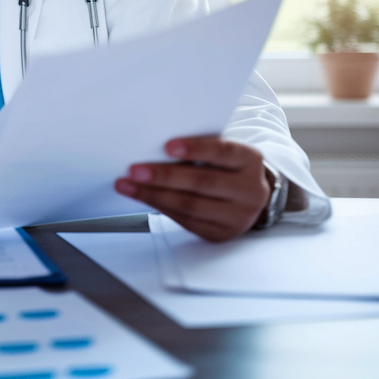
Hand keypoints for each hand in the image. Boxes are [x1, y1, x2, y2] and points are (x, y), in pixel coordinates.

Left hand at [114, 136, 270, 241]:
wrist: (247, 196)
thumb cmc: (225, 166)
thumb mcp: (221, 152)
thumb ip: (198, 149)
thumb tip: (153, 147)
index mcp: (250, 160)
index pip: (224, 151)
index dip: (196, 148)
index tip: (167, 146)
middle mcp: (251, 190)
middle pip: (203, 182)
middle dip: (164, 176)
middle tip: (134, 170)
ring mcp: (238, 216)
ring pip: (190, 205)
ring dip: (153, 194)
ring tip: (127, 185)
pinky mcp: (220, 233)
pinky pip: (185, 220)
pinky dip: (159, 206)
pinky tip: (141, 196)